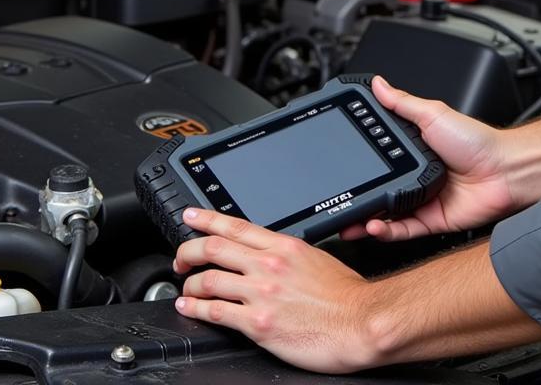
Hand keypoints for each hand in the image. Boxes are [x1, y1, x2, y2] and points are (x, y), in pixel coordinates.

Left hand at [173, 208, 377, 373]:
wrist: (359, 323)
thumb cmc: (346, 296)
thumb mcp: (317, 258)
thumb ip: (289, 255)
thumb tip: (270, 256)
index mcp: (285, 247)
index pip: (237, 226)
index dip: (207, 220)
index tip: (191, 216)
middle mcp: (270, 266)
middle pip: (215, 248)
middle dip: (188, 250)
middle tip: (181, 258)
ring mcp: (262, 294)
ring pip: (209, 279)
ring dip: (190, 283)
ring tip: (185, 287)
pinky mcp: (258, 323)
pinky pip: (215, 312)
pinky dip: (195, 308)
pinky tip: (189, 307)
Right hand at [339, 76, 516, 241]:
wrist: (504, 171)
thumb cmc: (478, 141)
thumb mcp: (434, 114)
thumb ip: (403, 103)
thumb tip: (379, 84)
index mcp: (416, 150)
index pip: (380, 158)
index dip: (361, 164)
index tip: (340, 166)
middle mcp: (418, 176)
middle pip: (380, 189)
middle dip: (358, 197)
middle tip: (338, 200)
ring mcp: (424, 200)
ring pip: (387, 215)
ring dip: (366, 219)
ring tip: (349, 220)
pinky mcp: (432, 221)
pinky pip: (404, 231)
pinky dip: (386, 232)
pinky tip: (373, 226)